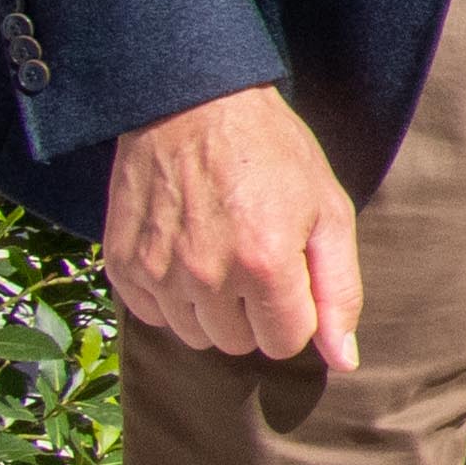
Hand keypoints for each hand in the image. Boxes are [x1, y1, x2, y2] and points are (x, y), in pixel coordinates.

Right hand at [105, 83, 367, 370]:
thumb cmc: (272, 154)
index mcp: (265, 265)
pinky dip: (171, 296)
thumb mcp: (328, 211)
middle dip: (255, 312)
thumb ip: (340, 290)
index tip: (291, 272)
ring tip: (220, 252)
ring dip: (212, 308)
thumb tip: (343, 360)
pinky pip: (153, 316)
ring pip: (195, 336)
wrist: (192, 104)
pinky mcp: (122, 266)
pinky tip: (185, 252)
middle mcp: (206, 277)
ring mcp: (157, 273)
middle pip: (239, 343)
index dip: (296, 312)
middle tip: (254, 256)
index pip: (285, 343)